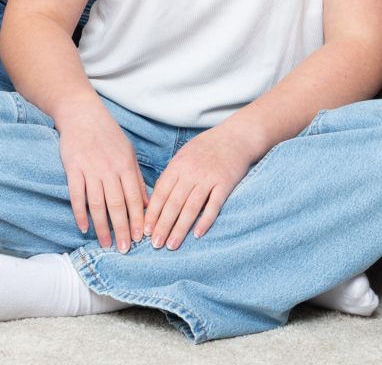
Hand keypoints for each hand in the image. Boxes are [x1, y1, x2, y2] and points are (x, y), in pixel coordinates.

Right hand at [56, 100, 147, 251]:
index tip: (141, 238)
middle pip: (117, 204)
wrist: (82, 114)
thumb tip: (148, 203)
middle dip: (122, 229)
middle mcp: (109, 169)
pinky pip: (77, 195)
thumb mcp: (128, 152)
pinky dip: (80, 213)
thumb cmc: (108, 135)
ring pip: (97, 204)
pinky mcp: (73, 169)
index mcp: (125, 165)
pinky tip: (83, 228)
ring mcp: (90, 169)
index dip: (137, 219)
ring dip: (102, 227)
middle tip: (124, 249)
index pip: (134, 197)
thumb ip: (137, 178)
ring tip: (105, 244)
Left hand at [143, 124, 256, 250]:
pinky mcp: (225, 183)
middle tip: (155, 245)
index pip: (161, 193)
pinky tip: (197, 234)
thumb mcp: (184, 155)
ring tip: (172, 245)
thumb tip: (155, 198)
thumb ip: (171, 175)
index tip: (145, 231)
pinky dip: (205, 220)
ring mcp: (208, 178)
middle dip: (163, 225)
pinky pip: (214, 205)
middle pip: (174, 203)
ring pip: (191, 207)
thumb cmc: (207, 147)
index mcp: (178, 165)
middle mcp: (191, 172)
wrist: (236, 136)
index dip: (152, 213)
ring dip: (180, 228)